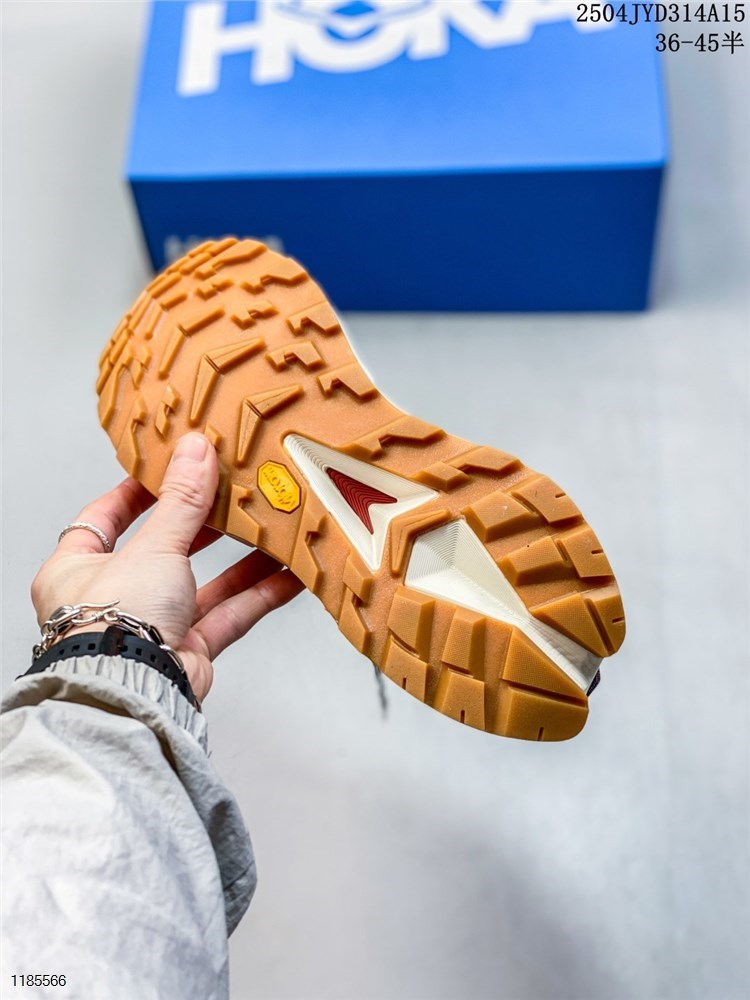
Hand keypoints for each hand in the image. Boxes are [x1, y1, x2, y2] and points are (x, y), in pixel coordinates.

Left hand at [31, 433, 303, 701]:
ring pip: (204, 585)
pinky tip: (290, 575)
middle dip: (202, 525)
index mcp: (77, 570)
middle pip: (163, 550)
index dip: (135, 494)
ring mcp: (152, 626)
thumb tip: (196, 451)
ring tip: (273, 530)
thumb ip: (182, 501)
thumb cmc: (115, 622)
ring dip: (242, 560)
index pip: (103, 520)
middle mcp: (113, 599)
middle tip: (232, 495)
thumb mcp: (153, 546)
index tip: (167, 472)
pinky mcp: (187, 652)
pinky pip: (228, 616)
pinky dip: (259, 595)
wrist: (135, 692)